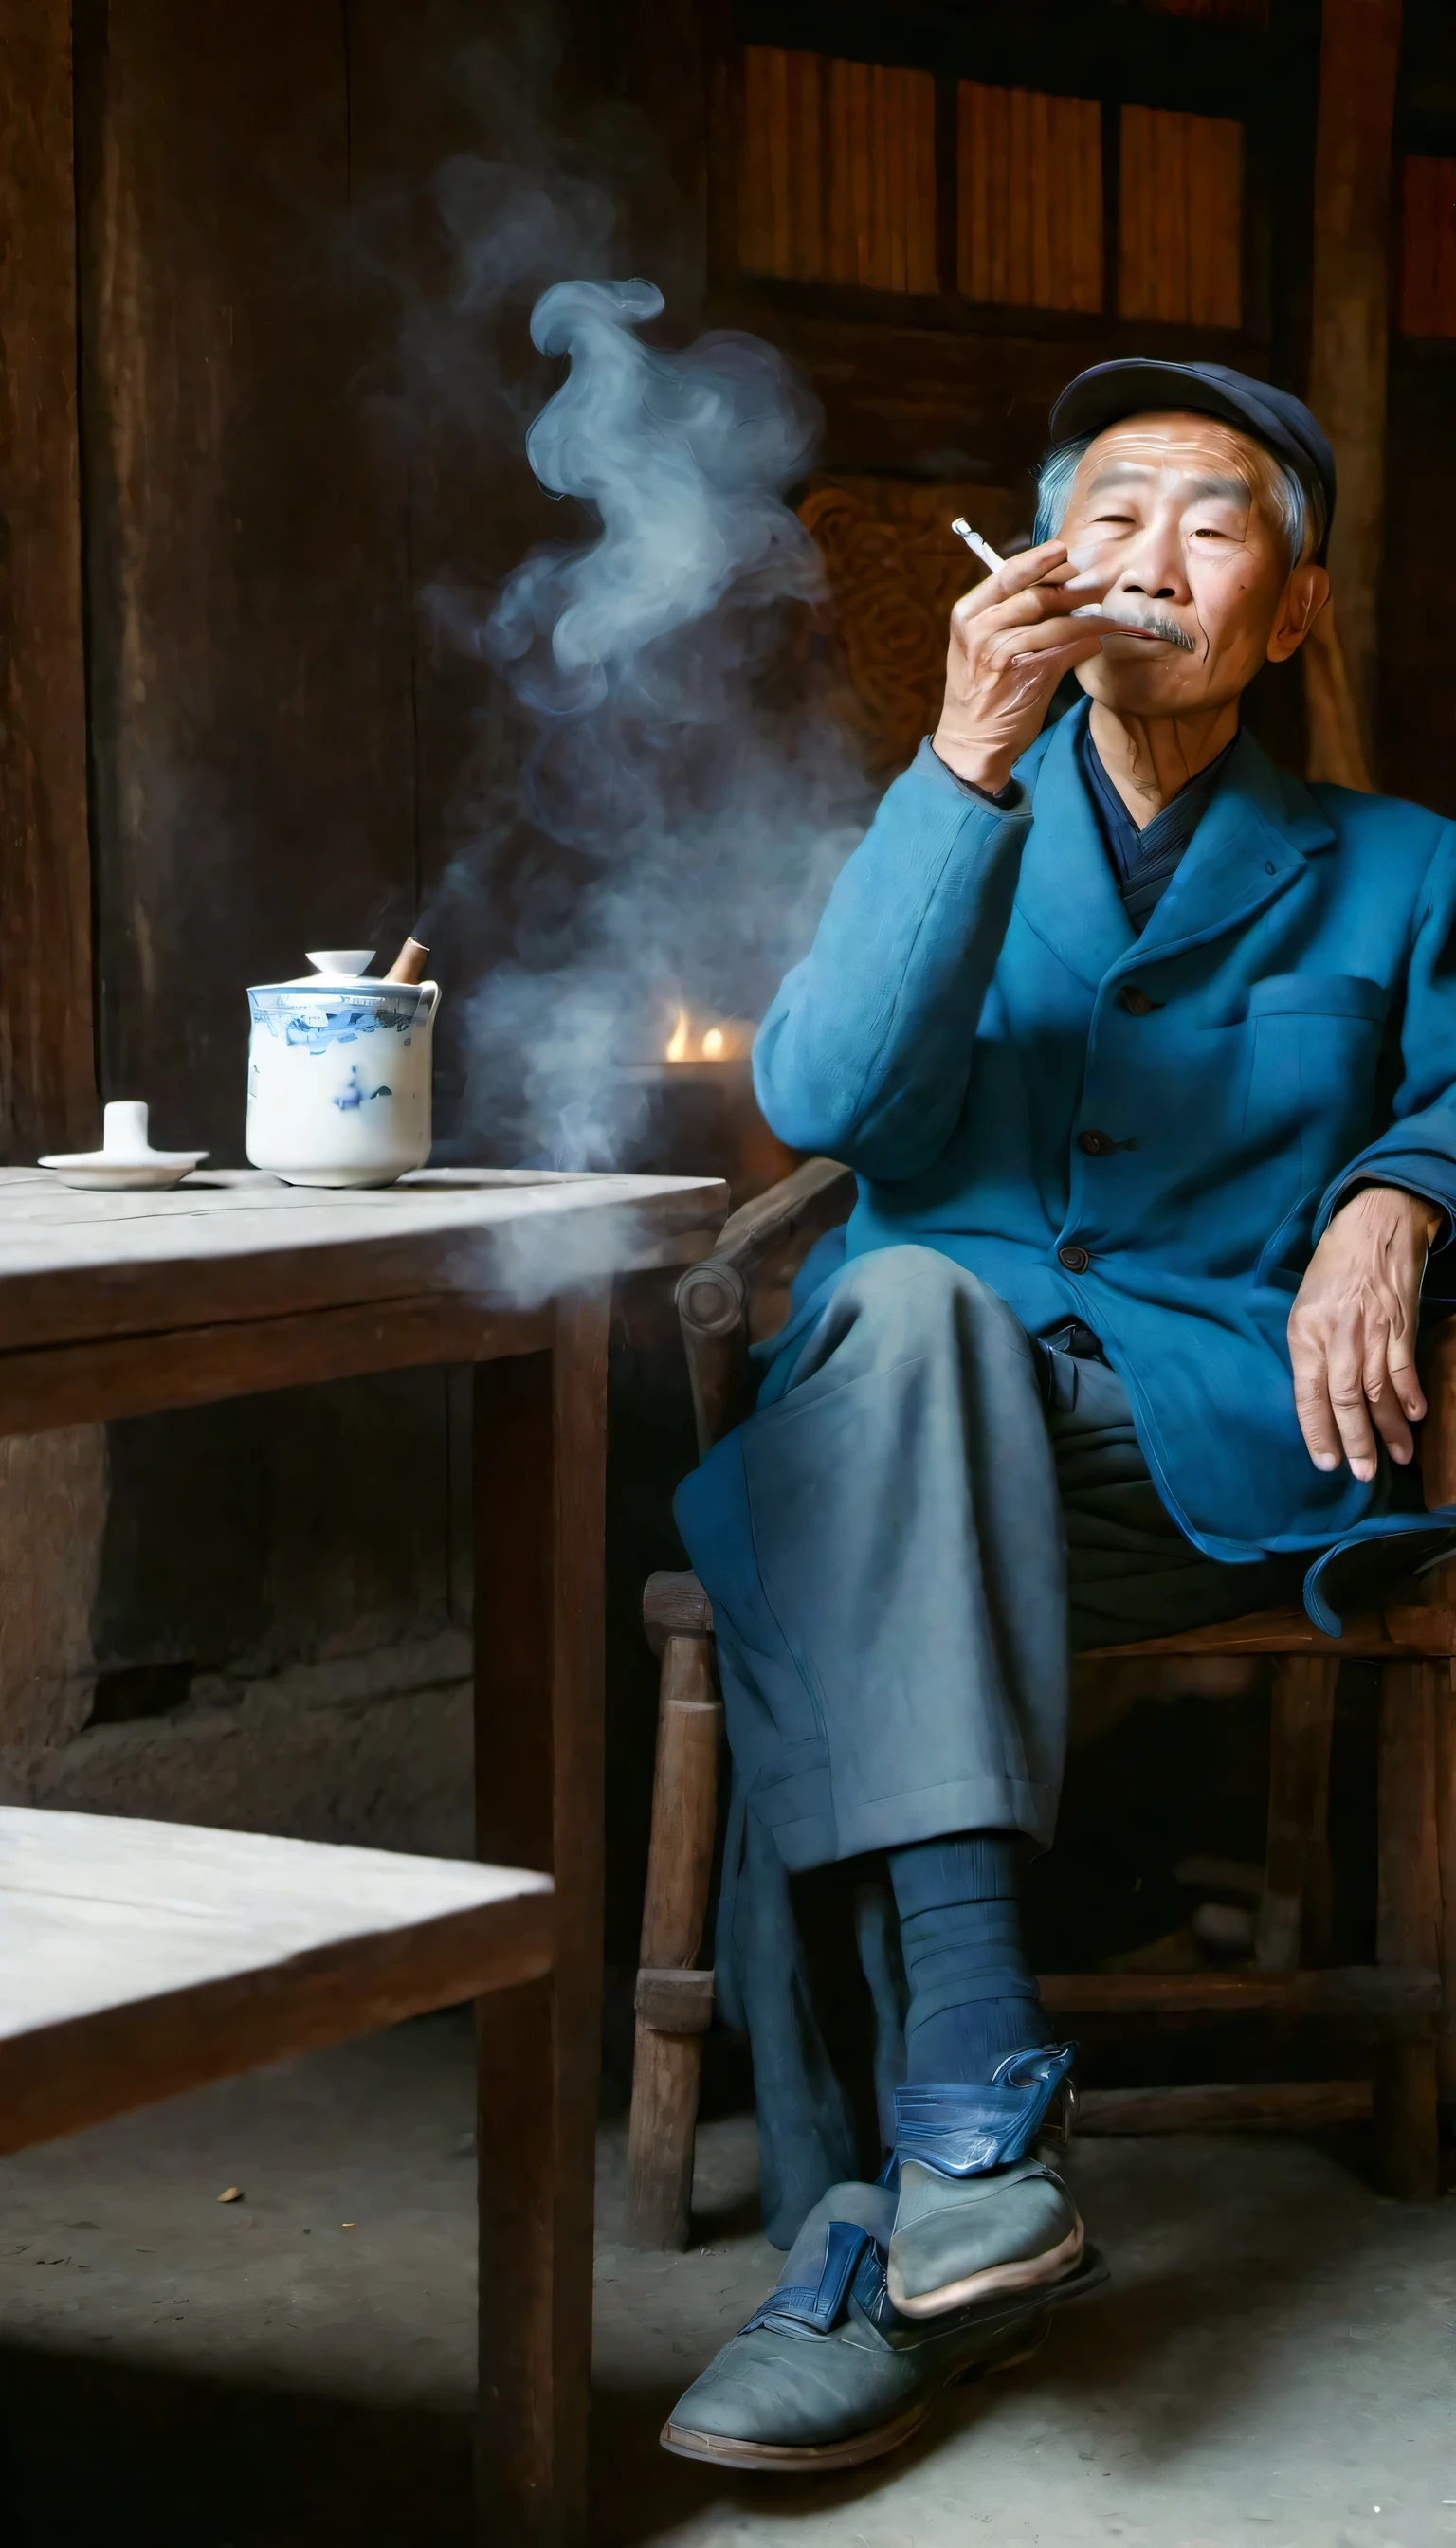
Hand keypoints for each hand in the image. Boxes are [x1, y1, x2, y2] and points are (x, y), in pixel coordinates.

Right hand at [932, 541, 1108, 791]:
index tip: (1064, 550)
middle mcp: (980, 629)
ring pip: (1057, 623)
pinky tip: (1095, 645)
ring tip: (1108, 616)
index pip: (1007, 575)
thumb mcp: (978, 645)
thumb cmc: (981, 689)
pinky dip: (1085, 646)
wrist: (971, 740)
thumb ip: (1005, 615)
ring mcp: (1001, 652)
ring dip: (1089, 619)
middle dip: (1073, 589)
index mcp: (967, 614)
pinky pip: (1066, 650)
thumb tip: (1056, 587)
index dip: (1039, 560)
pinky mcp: (1026, 675)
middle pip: (1037, 596)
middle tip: (1100, 584)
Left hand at [1287, 1186, 1441, 1480]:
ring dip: (1388, 1428)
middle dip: (1355, 1441)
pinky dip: (1410, 1395)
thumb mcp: (1304, 1305)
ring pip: (1378, 1391)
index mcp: (1304, 1333)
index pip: (1307, 1394)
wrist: (1374, 1223)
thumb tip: (1317, 1394)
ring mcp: (1371, 1330)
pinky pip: (1404, 1367)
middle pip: (1345, 1400)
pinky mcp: (1400, 1323)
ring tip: (1396, 1457)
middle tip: (1364, 1473)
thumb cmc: (1333, 1266)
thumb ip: (1309, 1349)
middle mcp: (1336, 1335)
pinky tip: (1415, 1417)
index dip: (1317, 1432)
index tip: (1327, 1463)